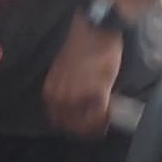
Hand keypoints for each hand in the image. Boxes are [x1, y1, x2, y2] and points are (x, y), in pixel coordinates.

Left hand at [42, 12, 123, 136]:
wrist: (95, 30)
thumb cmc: (82, 47)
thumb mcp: (65, 72)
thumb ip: (67, 91)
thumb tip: (78, 107)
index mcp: (51, 92)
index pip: (58, 121)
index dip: (73, 126)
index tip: (84, 125)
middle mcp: (61, 97)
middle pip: (72, 127)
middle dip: (85, 131)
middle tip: (98, 127)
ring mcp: (77, 97)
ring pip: (86, 126)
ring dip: (96, 128)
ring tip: (104, 122)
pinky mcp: (97, 92)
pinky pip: (100, 117)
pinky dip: (105, 120)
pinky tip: (110, 116)